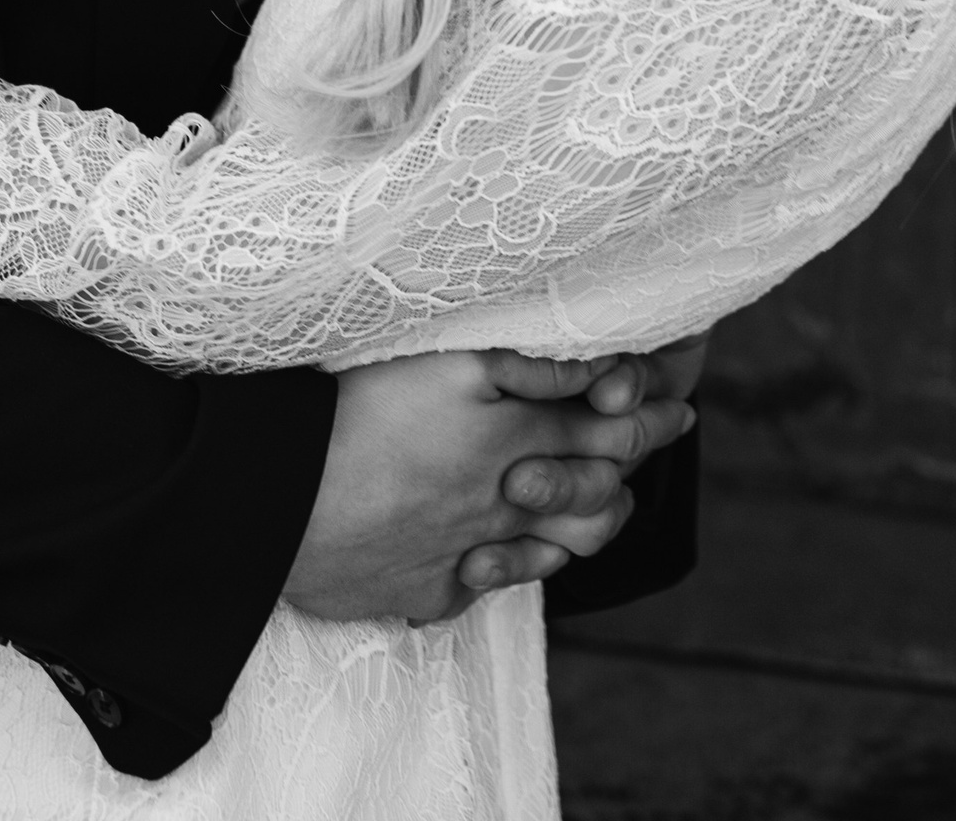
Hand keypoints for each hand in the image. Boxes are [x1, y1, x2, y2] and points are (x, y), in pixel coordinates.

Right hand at [282, 349, 694, 625]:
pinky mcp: (419, 591)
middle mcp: (497, 506)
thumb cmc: (355, 413)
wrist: (273, 500)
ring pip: (550, 551)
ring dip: (584, 525)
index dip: (650, 418)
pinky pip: (481, 589)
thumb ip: (529, 366)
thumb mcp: (448, 364)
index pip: (606, 434)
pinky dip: (504, 569)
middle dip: (632, 468)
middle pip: (592, 499)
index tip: (681, 407)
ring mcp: (460, 556)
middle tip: (659, 440)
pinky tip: (502, 552)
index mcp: (510, 444)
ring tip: (603, 504)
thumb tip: (598, 372)